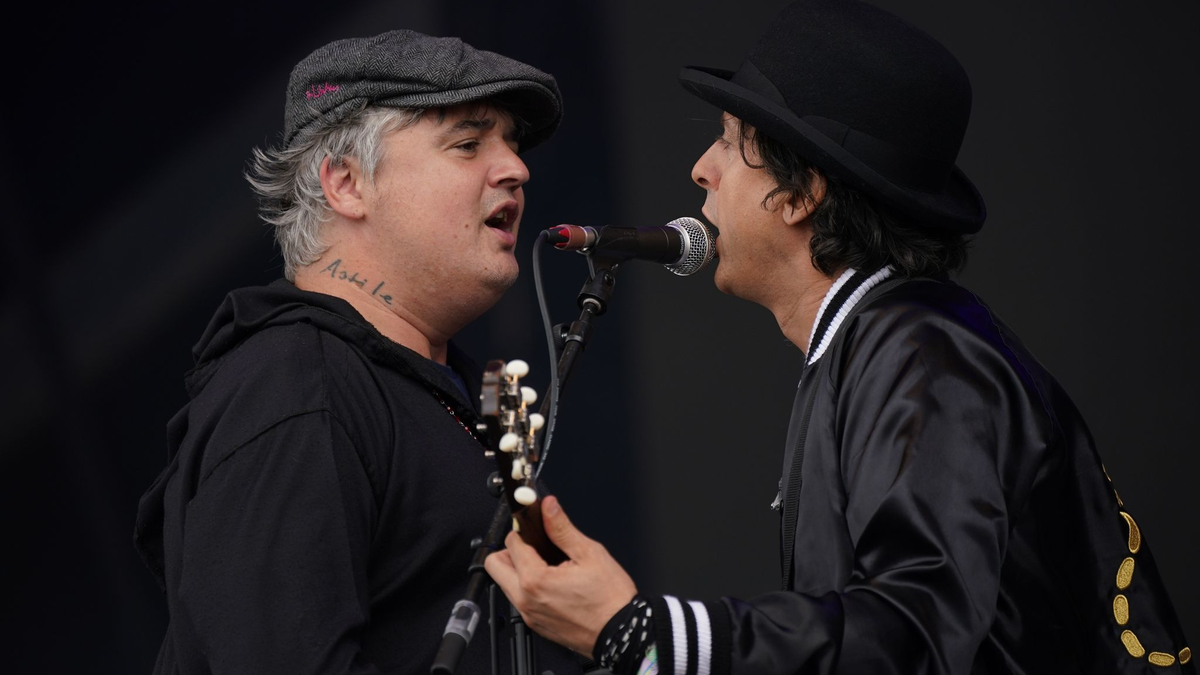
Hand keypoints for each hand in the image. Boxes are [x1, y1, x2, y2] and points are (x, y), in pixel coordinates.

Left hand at [484, 495, 637, 655]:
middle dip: (510, 550)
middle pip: (495, 566)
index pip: (511, 543)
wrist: (621, 634)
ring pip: (505, 584)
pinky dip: (527, 588)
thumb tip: (548, 507)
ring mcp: (530, 615)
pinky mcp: (536, 625)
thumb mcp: (589, 553)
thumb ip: (562, 528)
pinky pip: (519, 601)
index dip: (523, 530)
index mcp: (535, 580)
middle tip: (533, 546)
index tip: (533, 527)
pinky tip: (552, 583)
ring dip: (518, 570)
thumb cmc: (610, 599)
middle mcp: (526, 600)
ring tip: (547, 565)